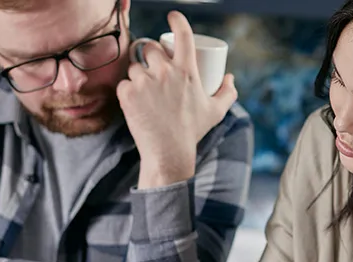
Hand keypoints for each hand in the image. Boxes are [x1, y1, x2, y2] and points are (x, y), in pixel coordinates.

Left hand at [118, 11, 237, 188]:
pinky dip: (127, 91)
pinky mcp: (127, 94)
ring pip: (135, 67)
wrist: (168, 153)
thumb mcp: (215, 112)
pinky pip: (124, 84)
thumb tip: (229, 78)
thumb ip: (227, 93)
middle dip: (151, 55)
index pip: (183, 35)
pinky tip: (134, 102)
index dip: (177, 20)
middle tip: (153, 70)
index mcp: (187, 71)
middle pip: (151, 48)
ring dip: (138, 75)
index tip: (172, 17)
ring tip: (145, 91)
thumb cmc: (192, 131)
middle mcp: (165, 72)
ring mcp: (145, 82)